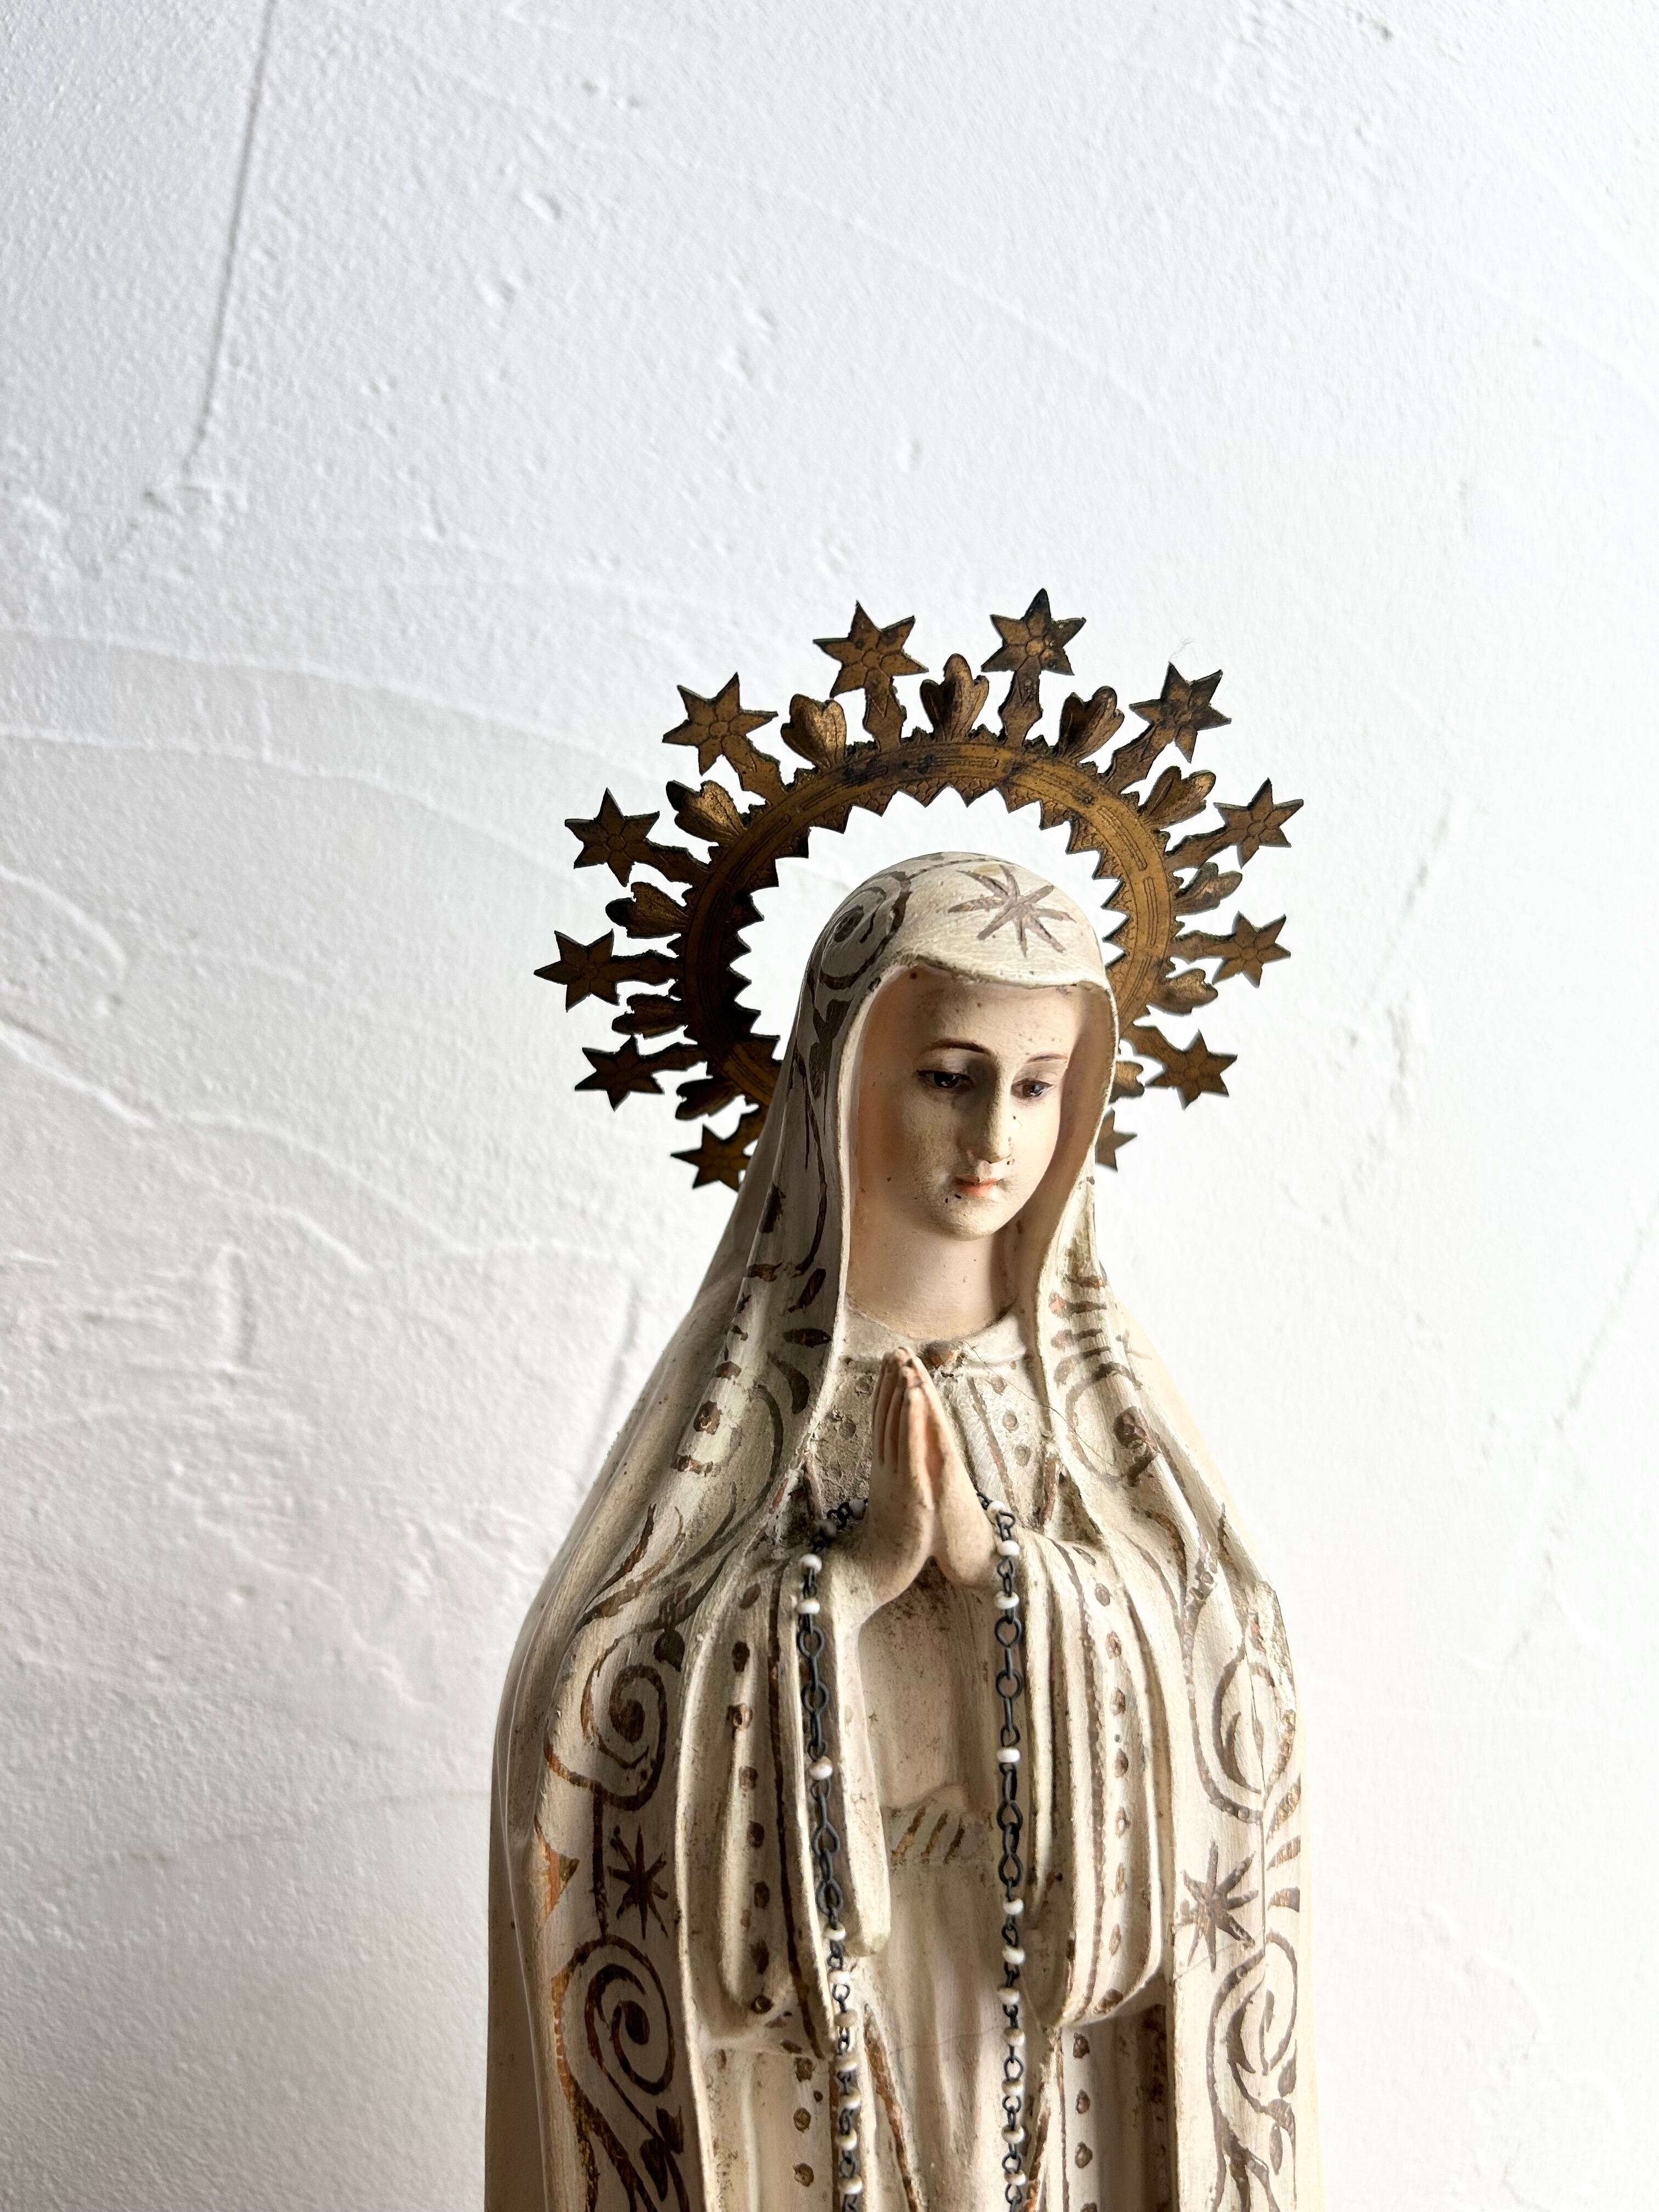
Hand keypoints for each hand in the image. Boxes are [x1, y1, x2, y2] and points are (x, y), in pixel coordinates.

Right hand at [844, 1350, 936, 1613]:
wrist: (873, 1576)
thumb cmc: (882, 1545)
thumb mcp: (886, 1505)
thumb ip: (886, 1482)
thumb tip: (884, 1466)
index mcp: (881, 1471)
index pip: (881, 1424)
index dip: (884, 1393)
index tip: (888, 1366)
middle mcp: (886, 1469)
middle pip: (887, 1419)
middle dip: (891, 1384)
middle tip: (894, 1352)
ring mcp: (897, 1479)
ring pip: (898, 1427)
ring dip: (902, 1394)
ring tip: (905, 1364)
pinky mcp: (911, 1491)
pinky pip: (912, 1450)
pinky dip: (913, 1421)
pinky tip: (915, 1398)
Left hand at [906, 1359, 997, 1591]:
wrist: (970, 1555)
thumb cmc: (947, 1527)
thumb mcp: (928, 1493)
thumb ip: (921, 1470)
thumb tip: (909, 1451)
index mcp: (930, 1459)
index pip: (914, 1418)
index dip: (903, 1391)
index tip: (892, 1364)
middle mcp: (939, 1456)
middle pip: (923, 1412)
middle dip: (911, 1379)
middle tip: (901, 1349)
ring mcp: (946, 1465)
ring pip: (931, 1420)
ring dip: (920, 1389)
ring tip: (911, 1362)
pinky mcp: (950, 1478)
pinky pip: (937, 1442)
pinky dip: (927, 1418)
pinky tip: (920, 1399)